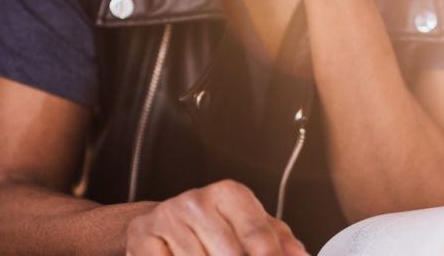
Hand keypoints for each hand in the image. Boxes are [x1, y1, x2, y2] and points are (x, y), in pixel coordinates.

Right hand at [125, 180, 307, 255]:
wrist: (161, 222)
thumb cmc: (212, 225)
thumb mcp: (248, 225)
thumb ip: (278, 240)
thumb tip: (301, 255)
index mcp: (230, 194)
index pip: (258, 233)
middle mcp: (198, 201)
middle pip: (231, 254)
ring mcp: (168, 218)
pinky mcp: (143, 237)